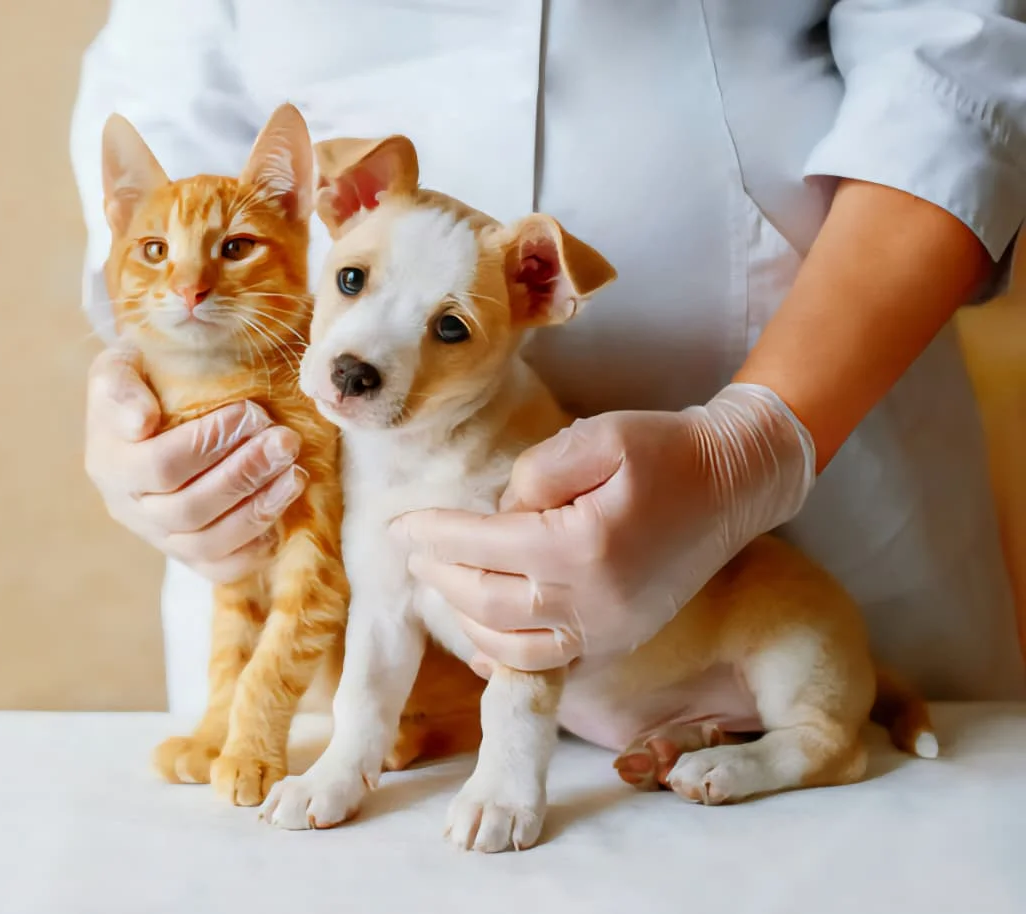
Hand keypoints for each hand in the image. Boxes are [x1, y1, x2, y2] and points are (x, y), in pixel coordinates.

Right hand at [84, 348, 307, 582]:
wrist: (146, 415)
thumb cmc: (141, 384)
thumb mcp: (119, 368)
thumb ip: (120, 387)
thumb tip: (141, 422)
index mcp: (110, 464)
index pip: (161, 465)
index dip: (209, 443)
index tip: (250, 412)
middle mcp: (130, 509)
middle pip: (190, 509)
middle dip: (245, 474)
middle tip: (285, 442)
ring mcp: (159, 537)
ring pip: (208, 544)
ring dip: (259, 509)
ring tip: (294, 474)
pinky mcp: (188, 554)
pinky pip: (221, 568)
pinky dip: (255, 547)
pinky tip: (282, 510)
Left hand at [390, 383, 814, 671]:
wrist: (734, 483)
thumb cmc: (667, 451)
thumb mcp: (598, 437)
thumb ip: (535, 472)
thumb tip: (498, 514)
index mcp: (582, 548)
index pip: (483, 547)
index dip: (434, 534)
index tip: (400, 525)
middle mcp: (593, 602)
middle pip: (485, 602)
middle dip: (440, 576)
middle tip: (412, 554)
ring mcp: (610, 631)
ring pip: (510, 645)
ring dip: (464, 617)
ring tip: (441, 583)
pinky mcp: (620, 640)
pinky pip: (550, 667)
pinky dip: (506, 659)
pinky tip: (479, 643)